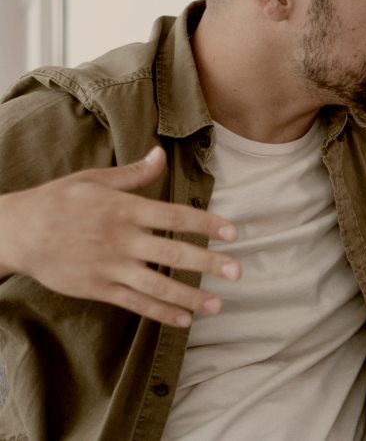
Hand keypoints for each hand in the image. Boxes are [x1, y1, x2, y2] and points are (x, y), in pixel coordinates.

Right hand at [0, 147, 241, 327]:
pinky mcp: (98, 288)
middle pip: (172, 253)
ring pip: (157, 285)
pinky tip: (184, 319)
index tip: (232, 233)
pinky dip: (161, 312)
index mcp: (124, 209)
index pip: (174, 216)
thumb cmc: (57, 201)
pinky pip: (135, 303)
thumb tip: (161, 153)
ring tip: (217, 304)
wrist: (16, 232)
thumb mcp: (94, 179)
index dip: (206, 224)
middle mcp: (121, 240)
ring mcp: (110, 267)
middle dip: (208, 264)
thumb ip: (134, 173)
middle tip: (237, 272)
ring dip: (190, 295)